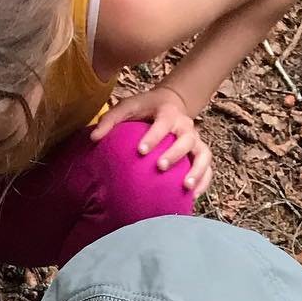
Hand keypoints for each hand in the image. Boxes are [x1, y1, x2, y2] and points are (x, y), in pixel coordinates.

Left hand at [90, 86, 213, 198]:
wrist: (171, 103)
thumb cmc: (145, 109)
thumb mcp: (127, 107)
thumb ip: (110, 119)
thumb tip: (93, 138)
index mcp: (168, 113)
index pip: (163, 123)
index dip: (153, 136)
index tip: (140, 151)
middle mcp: (186, 126)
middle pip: (186, 139)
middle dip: (174, 154)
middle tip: (160, 167)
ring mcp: (196, 140)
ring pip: (203, 154)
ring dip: (197, 170)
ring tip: (186, 187)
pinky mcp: (200, 153)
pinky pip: (208, 168)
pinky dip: (204, 181)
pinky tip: (193, 196)